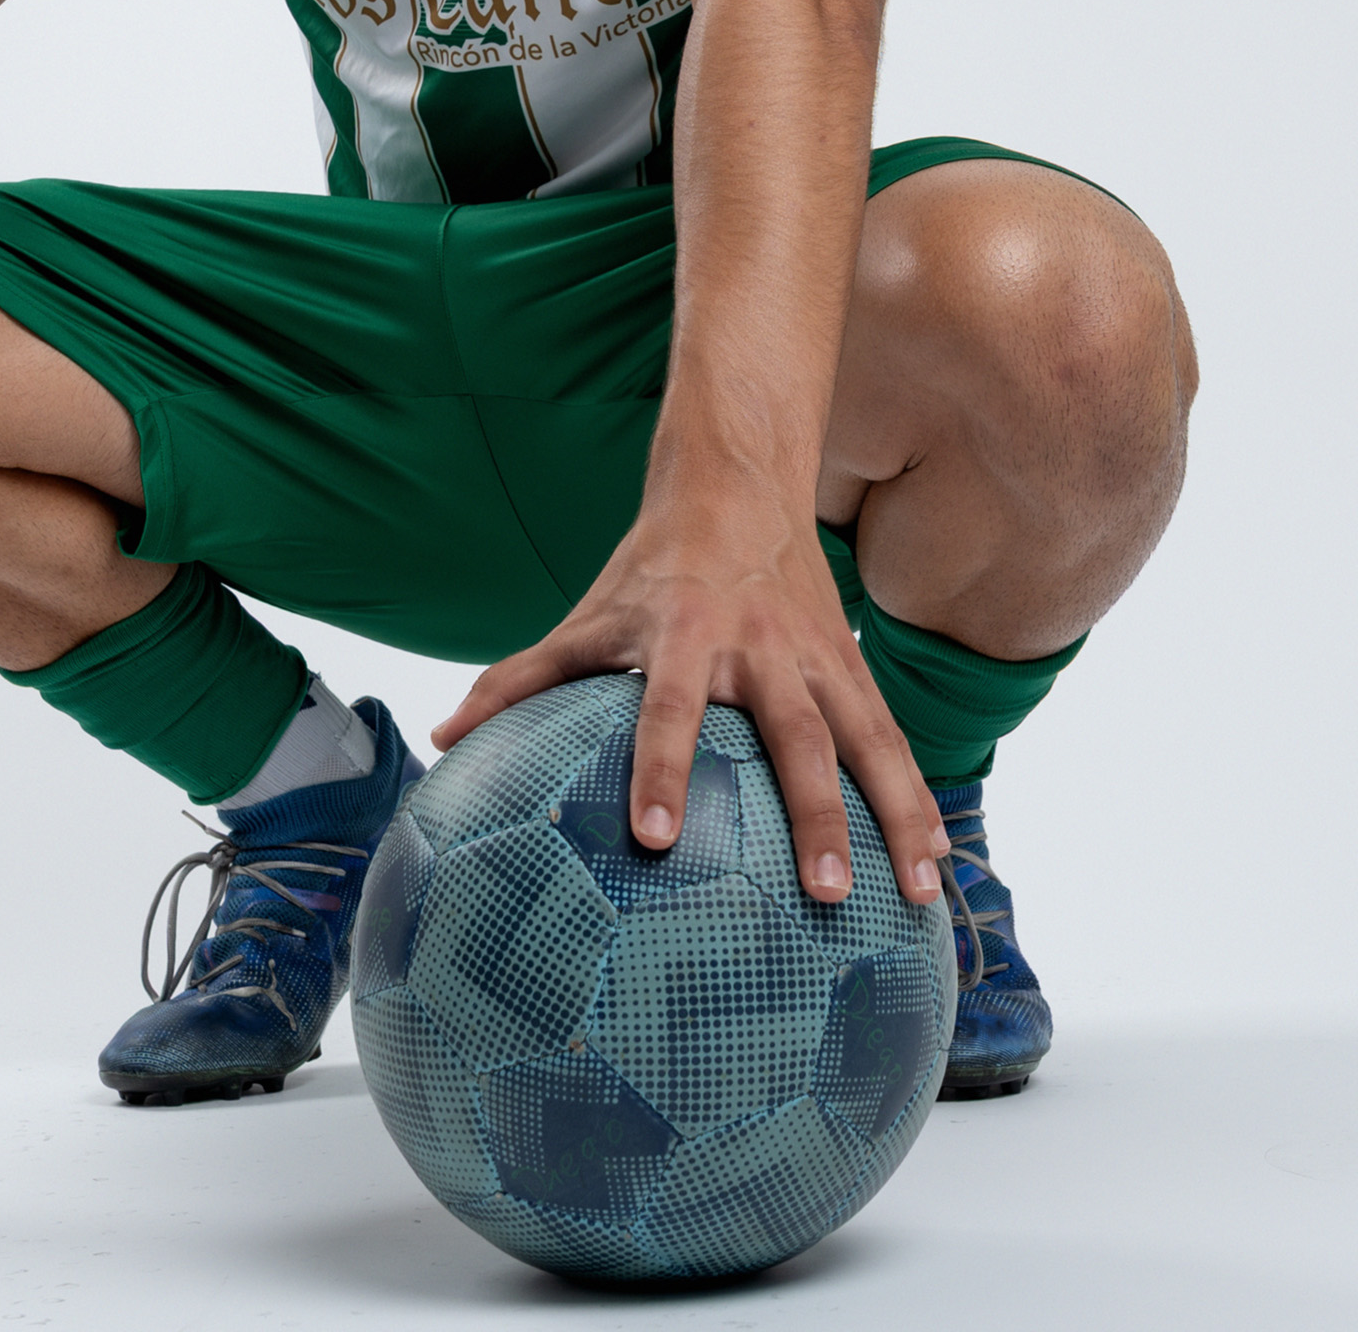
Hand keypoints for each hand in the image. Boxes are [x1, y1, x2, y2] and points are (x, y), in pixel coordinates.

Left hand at [433, 506, 946, 906]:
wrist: (738, 486)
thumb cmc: (648, 570)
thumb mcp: (584, 616)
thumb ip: (518, 679)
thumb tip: (442, 739)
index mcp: (684, 635)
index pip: (669, 708)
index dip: (662, 767)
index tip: (656, 837)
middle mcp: (758, 647)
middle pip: (793, 736)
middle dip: (812, 813)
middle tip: (823, 891)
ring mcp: (814, 657)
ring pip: (865, 739)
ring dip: (895, 813)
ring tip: (916, 891)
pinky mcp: (850, 665)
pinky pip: (892, 736)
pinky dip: (918, 795)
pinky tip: (936, 862)